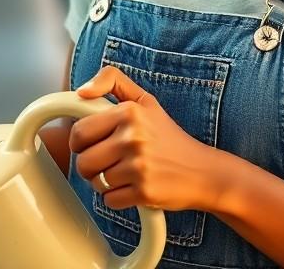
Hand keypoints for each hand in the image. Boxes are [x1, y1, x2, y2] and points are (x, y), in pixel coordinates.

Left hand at [71, 66, 225, 212]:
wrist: (204, 171)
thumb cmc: (169, 137)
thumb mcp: (145, 101)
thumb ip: (112, 83)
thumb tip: (82, 91)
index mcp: (129, 112)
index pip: (79, 132)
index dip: (80, 142)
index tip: (90, 144)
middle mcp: (133, 137)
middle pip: (83, 161)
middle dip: (91, 166)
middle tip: (108, 162)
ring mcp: (139, 166)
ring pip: (95, 182)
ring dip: (104, 183)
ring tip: (123, 174)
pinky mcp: (144, 192)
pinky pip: (109, 200)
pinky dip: (117, 198)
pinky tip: (133, 188)